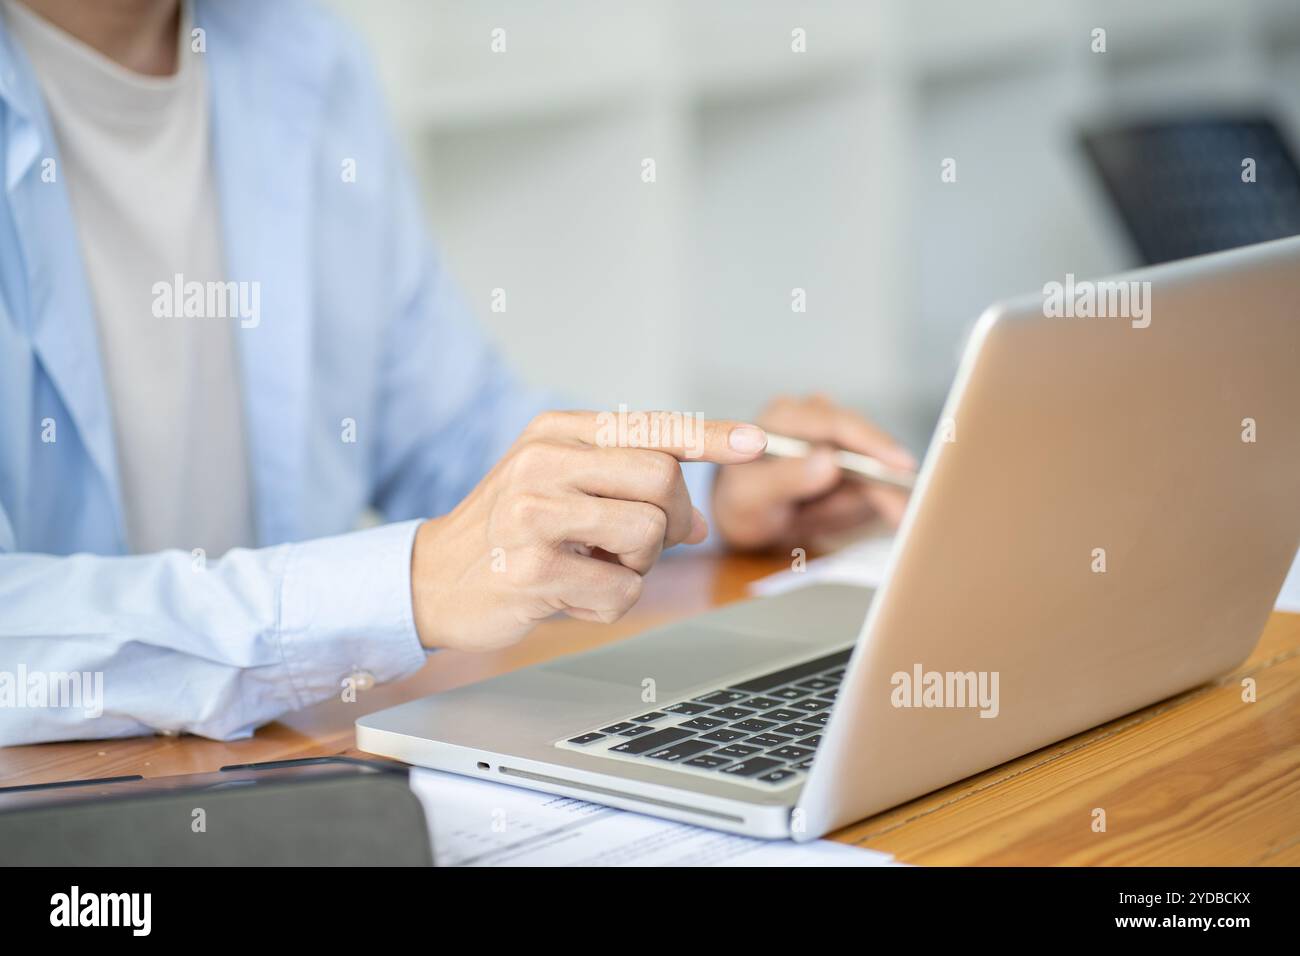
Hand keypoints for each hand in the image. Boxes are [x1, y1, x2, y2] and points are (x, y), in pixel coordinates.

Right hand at [410, 410, 767, 650]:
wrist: (433, 581)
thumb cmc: (510, 533)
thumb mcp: (563, 488)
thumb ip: (628, 489)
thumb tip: (699, 521)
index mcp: (555, 432)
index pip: (649, 426)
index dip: (710, 436)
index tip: (757, 441)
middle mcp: (542, 462)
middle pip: (661, 479)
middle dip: (671, 520)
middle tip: (634, 546)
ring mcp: (532, 514)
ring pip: (647, 533)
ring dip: (636, 566)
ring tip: (591, 567)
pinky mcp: (529, 569)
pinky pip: (620, 590)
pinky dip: (607, 604)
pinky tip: (567, 596)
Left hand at [712, 394, 915, 551]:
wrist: (747, 517)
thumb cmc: (741, 502)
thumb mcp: (751, 498)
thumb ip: (785, 479)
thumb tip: (828, 460)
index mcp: (785, 417)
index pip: (836, 423)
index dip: (872, 443)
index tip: (901, 467)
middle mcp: (816, 418)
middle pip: (865, 448)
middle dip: (878, 486)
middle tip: (896, 519)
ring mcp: (839, 438)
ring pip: (872, 473)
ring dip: (850, 505)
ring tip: (811, 519)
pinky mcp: (855, 460)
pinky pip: (872, 488)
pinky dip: (856, 509)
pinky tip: (824, 516)